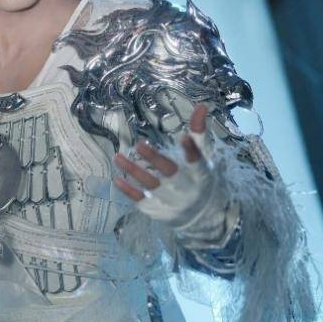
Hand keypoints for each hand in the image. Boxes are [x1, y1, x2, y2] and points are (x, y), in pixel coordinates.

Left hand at [113, 103, 216, 227]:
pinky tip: (117, 179)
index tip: (183, 138)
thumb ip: (199, 133)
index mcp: (200, 174)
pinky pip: (141, 201)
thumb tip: (201, 106)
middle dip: (155, 160)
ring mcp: (171, 202)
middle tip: (139, 145)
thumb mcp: (205, 157)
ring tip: (118, 157)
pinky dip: (129, 191)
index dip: (191, 151)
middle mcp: (186, 188)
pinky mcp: (158, 211)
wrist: (203, 216)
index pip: (197, 162)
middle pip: (171, 174)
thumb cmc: (201, 179)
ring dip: (134, 171)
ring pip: (151, 185)